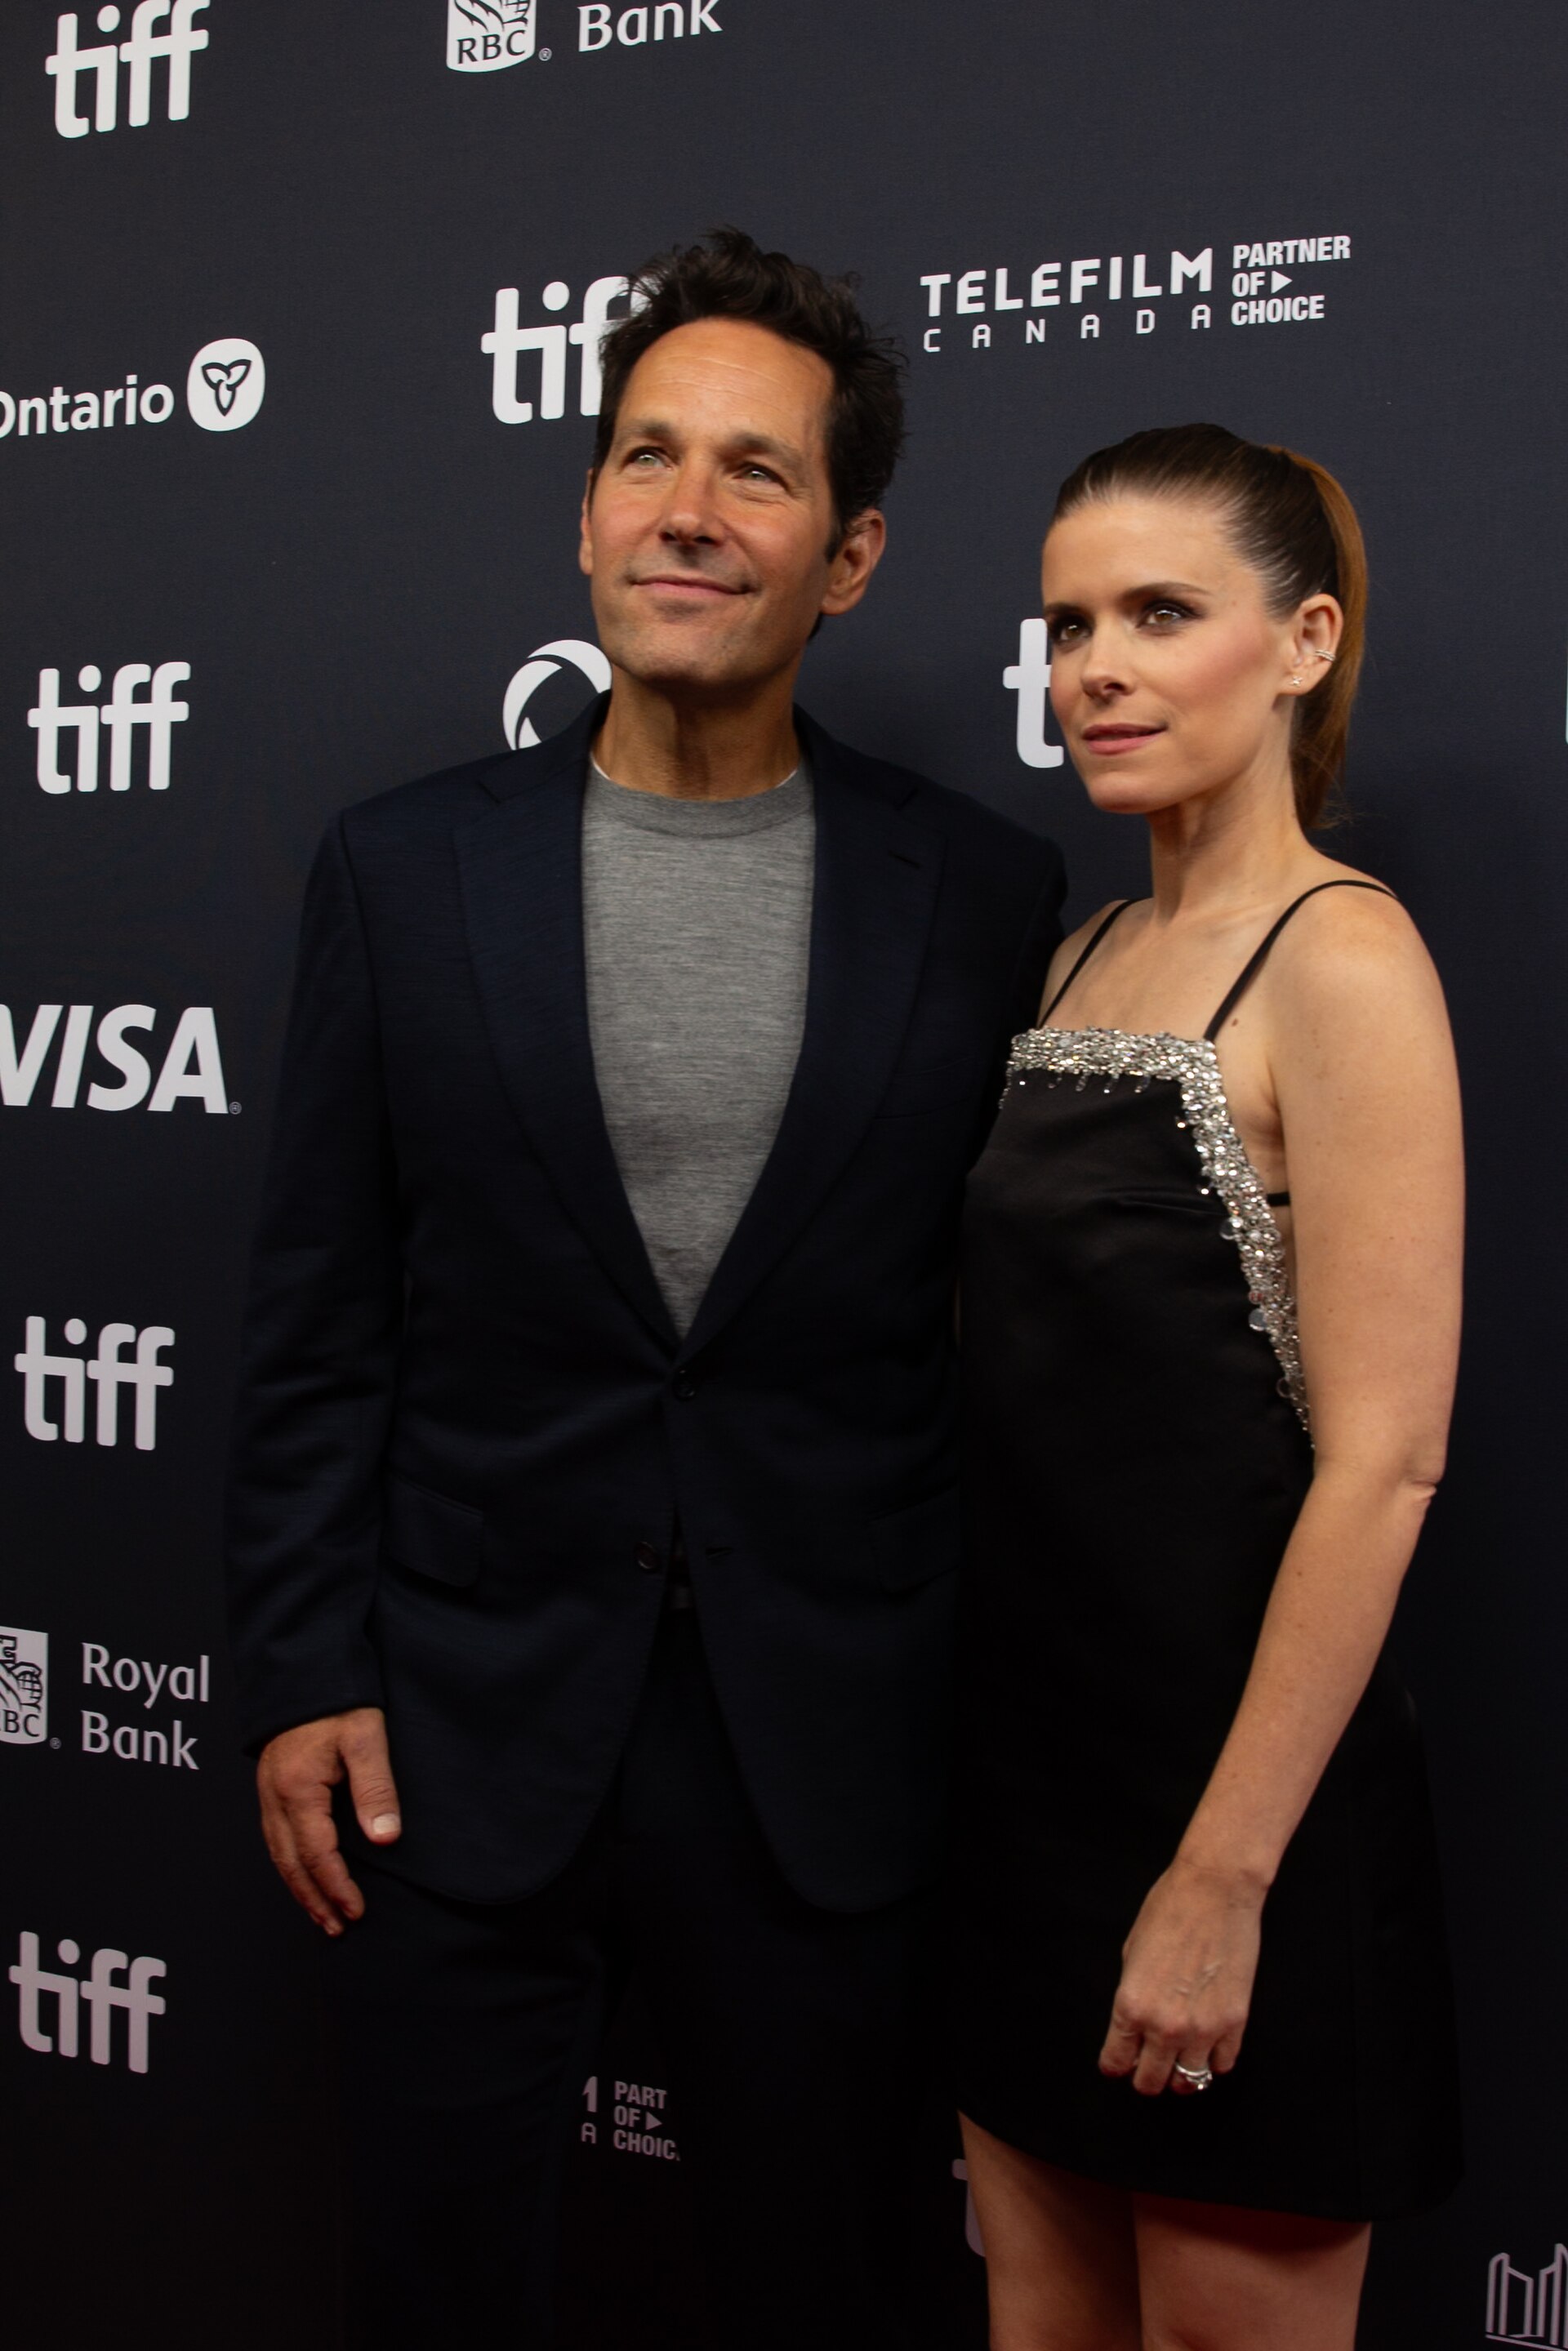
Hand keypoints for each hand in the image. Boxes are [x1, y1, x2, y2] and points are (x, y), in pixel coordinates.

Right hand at [256, 1707, 400, 1934]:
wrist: (305, 1666)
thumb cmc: (337, 1698)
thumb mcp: (366, 1738)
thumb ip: (375, 1789)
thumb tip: (385, 1838)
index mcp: (297, 1790)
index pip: (317, 1855)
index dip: (337, 1887)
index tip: (357, 1911)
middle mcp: (275, 1797)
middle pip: (291, 1864)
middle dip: (314, 1899)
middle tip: (336, 1927)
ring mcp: (268, 1792)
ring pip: (278, 1854)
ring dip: (300, 1887)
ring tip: (321, 1913)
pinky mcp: (272, 1784)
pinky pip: (276, 1837)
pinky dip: (290, 1863)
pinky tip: (304, 1871)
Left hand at [1098, 1855, 1264, 2095]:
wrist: (1215, 1891)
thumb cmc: (1170, 1910)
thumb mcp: (1132, 1953)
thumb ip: (1133, 1996)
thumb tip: (1135, 2024)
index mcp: (1131, 2006)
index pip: (1116, 2062)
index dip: (1116, 2065)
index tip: (1120, 2062)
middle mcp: (1164, 2026)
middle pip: (1150, 2082)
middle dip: (1145, 2076)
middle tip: (1148, 2062)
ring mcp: (1203, 2029)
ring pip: (1189, 2083)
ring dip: (1181, 2075)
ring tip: (1179, 2058)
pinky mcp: (1234, 2023)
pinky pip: (1223, 2065)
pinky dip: (1213, 2061)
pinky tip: (1208, 2045)